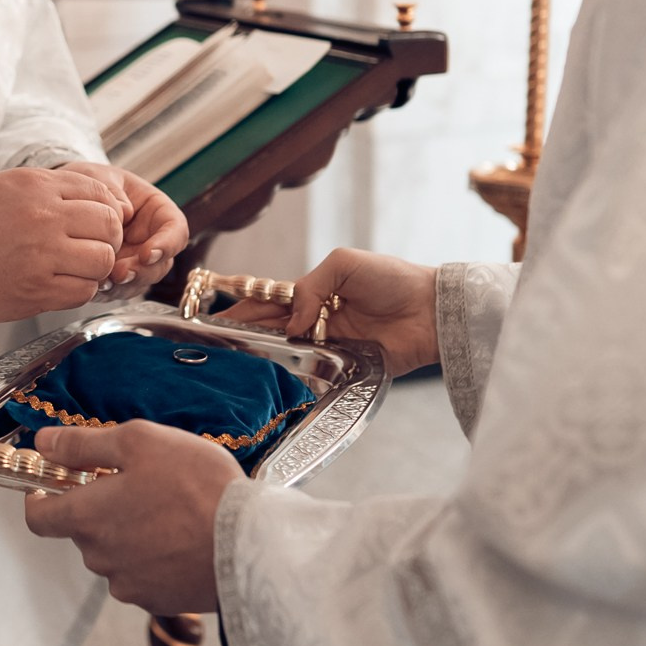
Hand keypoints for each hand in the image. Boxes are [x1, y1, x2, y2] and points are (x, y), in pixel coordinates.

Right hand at [0, 168, 124, 321]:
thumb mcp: (10, 186)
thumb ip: (54, 190)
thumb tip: (100, 203)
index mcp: (39, 186)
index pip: (102, 195)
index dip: (108, 212)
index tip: (96, 225)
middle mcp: (45, 216)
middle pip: (110, 227)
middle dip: (108, 240)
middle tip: (91, 248)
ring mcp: (42, 255)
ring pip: (102, 261)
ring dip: (95, 267)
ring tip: (75, 268)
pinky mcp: (36, 290)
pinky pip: (83, 291)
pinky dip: (79, 289)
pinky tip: (60, 284)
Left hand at [19, 422, 239, 611]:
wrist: (251, 543)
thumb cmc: (198, 486)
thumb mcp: (140, 441)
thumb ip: (83, 443)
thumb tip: (43, 443)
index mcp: (87, 517)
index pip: (38, 517)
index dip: (41, 497)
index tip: (57, 483)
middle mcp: (99, 557)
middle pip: (82, 531)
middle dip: (101, 508)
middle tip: (140, 484)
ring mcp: (128, 584)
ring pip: (114, 554)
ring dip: (129, 534)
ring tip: (171, 511)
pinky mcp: (157, 601)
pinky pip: (142, 576)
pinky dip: (154, 558)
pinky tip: (184, 539)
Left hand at [54, 162, 185, 288]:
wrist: (64, 199)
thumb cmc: (90, 183)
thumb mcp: (100, 177)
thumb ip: (112, 192)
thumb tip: (124, 213)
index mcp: (157, 212)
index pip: (176, 230)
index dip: (167, 245)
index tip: (148, 253)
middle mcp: (150, 239)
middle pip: (161, 263)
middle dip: (143, 271)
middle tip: (121, 272)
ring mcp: (134, 260)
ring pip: (141, 281)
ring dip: (125, 285)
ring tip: (103, 280)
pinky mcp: (115, 276)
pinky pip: (118, 290)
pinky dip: (108, 290)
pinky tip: (94, 285)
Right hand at [219, 247, 439, 374]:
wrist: (432, 309)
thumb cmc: (392, 279)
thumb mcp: (344, 265)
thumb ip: (310, 287)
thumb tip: (293, 325)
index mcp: (313, 292)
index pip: (268, 301)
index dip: (242, 309)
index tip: (214, 320)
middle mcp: (317, 321)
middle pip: (273, 330)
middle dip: (246, 335)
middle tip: (219, 346)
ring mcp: (331, 346)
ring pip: (291, 354)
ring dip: (268, 358)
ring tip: (240, 364)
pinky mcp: (348, 368)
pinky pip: (318, 375)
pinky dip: (298, 377)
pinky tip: (277, 381)